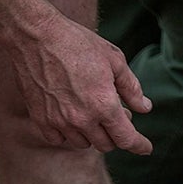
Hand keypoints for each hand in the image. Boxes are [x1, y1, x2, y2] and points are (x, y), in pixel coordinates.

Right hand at [7, 15, 153, 154]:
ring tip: (93, 111)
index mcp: (104, 105)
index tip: (146, 148)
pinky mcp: (39, 118)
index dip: (139, 145)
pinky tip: (71, 118)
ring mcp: (59, 121)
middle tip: (118, 114)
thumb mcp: (115, 61)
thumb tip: (145, 108)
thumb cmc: (78, 44)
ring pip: (82, 143)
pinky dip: (67, 134)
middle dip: (116, 134)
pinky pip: (57, 139)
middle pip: (106, 144)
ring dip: (92, 134)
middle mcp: (82, 118)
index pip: (126, 139)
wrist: (36, 36)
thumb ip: (132, 89)